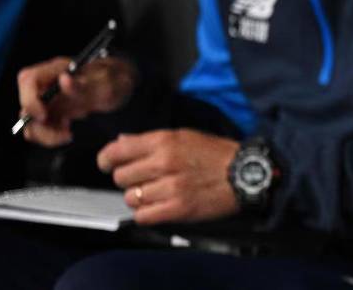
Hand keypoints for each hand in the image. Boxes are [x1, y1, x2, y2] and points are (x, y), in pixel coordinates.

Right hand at [16, 55, 136, 146]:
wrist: (122, 87)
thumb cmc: (114, 79)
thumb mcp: (105, 84)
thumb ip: (83, 85)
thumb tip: (63, 80)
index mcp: (57, 69)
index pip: (28, 79)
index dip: (30, 99)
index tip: (45, 116)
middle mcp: (48, 84)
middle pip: (26, 105)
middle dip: (40, 125)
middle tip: (65, 132)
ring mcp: (48, 99)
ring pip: (31, 121)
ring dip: (46, 133)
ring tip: (68, 134)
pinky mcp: (52, 113)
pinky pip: (42, 128)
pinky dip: (51, 136)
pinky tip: (68, 134)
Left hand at [97, 129, 239, 224]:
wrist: (246, 173)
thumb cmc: (218, 154)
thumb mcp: (186, 136)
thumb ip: (152, 140)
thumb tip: (122, 141)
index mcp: (164, 141)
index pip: (116, 151)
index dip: (106, 160)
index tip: (107, 164)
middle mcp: (164, 163)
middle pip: (120, 177)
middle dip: (128, 180)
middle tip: (143, 179)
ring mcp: (170, 187)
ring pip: (131, 198)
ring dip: (139, 198)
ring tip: (156, 194)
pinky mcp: (178, 209)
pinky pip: (143, 216)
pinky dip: (147, 214)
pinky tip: (159, 207)